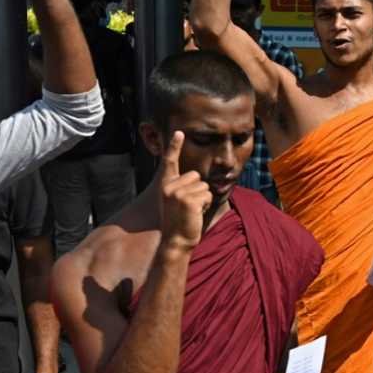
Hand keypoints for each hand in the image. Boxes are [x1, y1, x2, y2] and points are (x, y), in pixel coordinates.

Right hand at [158, 131, 211, 250]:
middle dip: (199, 190)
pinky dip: (206, 204)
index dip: (174, 146)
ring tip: (191, 211)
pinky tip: (195, 214)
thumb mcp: (177, 201)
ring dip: (203, 199)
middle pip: (196, 176)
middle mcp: (169, 186)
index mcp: (165, 184)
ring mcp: (177, 193)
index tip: (179, 132)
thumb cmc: (180, 221)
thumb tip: (196, 178)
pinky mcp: (188, 200)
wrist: (176, 240)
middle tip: (189, 206)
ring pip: (204, 186)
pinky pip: (207, 195)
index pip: (169, 161)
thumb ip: (183, 187)